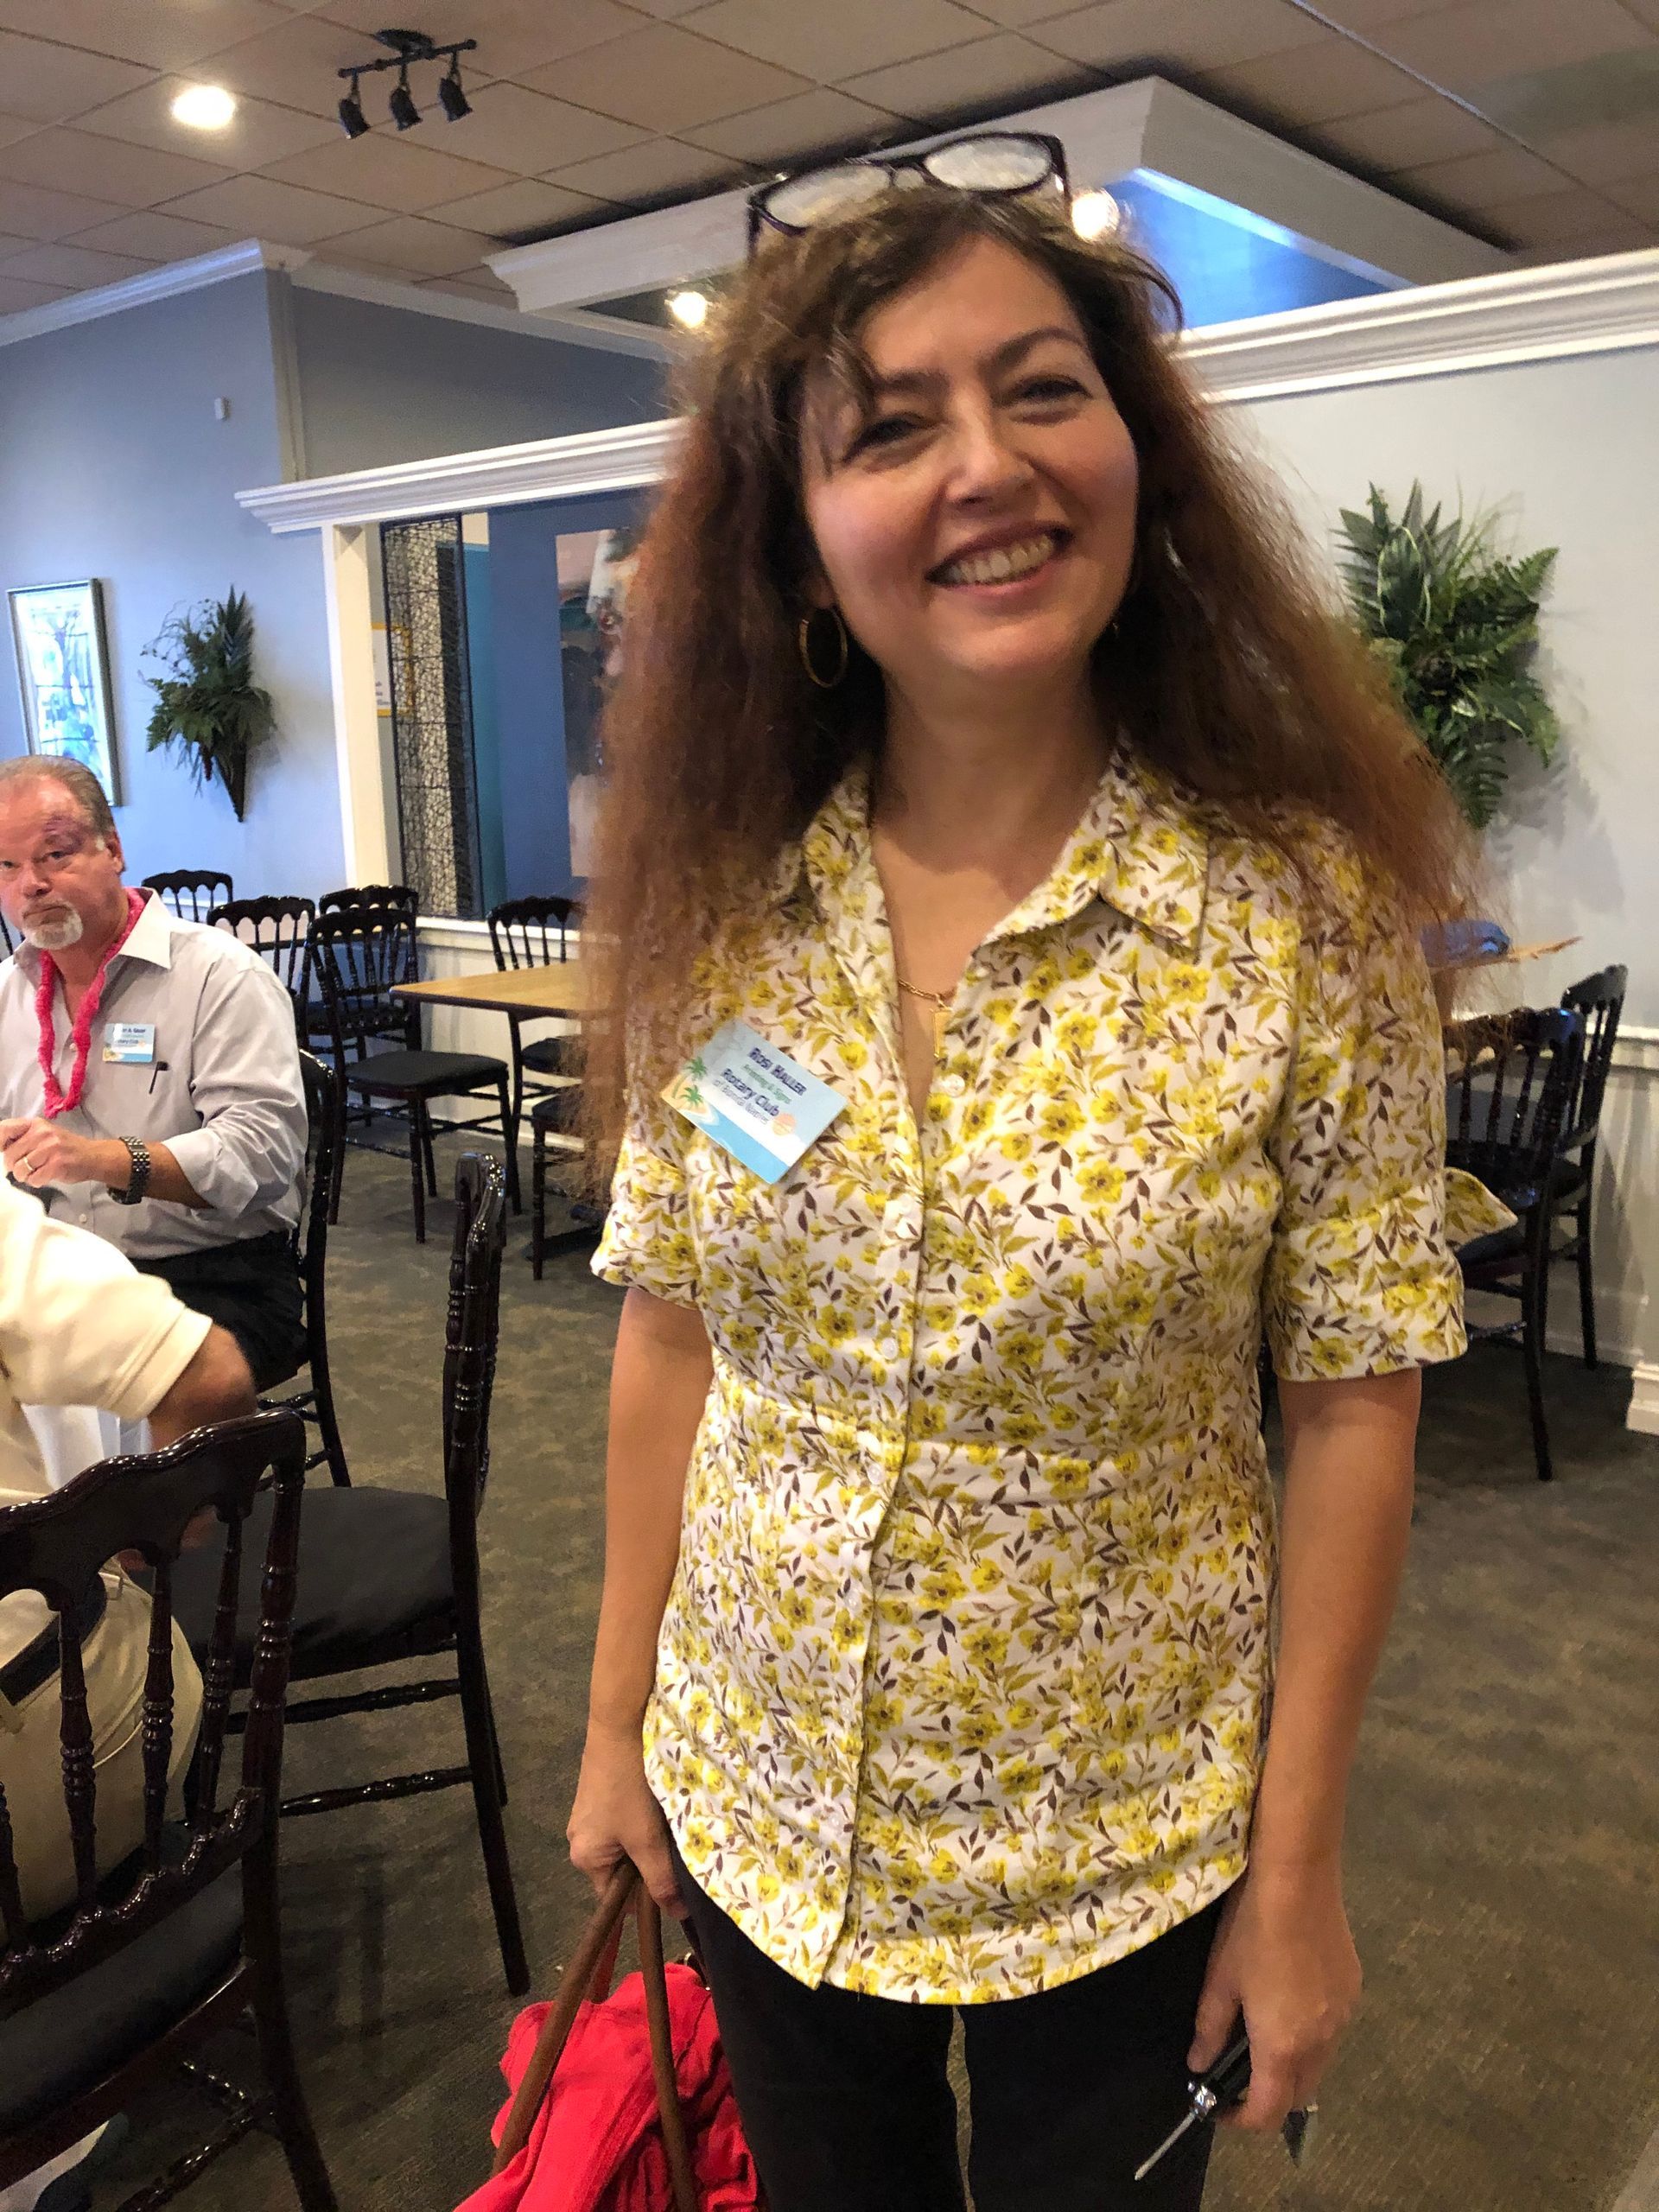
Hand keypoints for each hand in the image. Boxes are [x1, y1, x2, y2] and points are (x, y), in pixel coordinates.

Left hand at [0, 1116, 102, 1190]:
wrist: (93, 1156)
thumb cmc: (65, 1148)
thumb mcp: (44, 1135)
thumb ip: (23, 1138)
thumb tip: (0, 1149)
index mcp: (36, 1124)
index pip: (4, 1129)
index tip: (2, 1152)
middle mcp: (42, 1133)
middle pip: (10, 1155)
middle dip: (14, 1166)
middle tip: (25, 1168)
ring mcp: (51, 1148)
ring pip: (20, 1169)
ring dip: (25, 1176)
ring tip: (36, 1173)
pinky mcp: (57, 1165)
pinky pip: (34, 1179)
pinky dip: (36, 1182)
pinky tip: (45, 1177)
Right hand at [567, 1722, 685, 1918]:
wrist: (620, 1725)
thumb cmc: (629, 1787)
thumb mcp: (647, 1839)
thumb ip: (661, 1880)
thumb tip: (677, 1915)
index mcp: (584, 1857)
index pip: (614, 1898)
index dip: (644, 1899)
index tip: (673, 1892)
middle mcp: (579, 1839)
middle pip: (619, 1870)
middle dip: (647, 1866)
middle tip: (675, 1855)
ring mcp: (588, 1815)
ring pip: (624, 1844)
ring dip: (647, 1842)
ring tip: (669, 1829)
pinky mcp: (598, 1794)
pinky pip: (622, 1822)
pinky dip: (641, 1821)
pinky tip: (658, 1808)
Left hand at [1187, 1860, 1359, 2135]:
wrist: (1298, 1881)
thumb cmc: (1251, 1930)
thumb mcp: (1221, 1980)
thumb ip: (1210, 2029)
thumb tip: (1198, 2064)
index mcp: (1283, 2048)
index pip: (1267, 2112)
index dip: (1240, 2120)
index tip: (1219, 2107)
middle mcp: (1321, 2044)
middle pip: (1298, 2095)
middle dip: (1268, 2097)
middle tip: (1238, 2074)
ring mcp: (1344, 2018)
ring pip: (1320, 2065)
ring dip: (1293, 2067)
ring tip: (1264, 2037)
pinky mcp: (1354, 1992)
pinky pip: (1333, 2032)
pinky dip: (1312, 2036)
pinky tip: (1292, 2003)